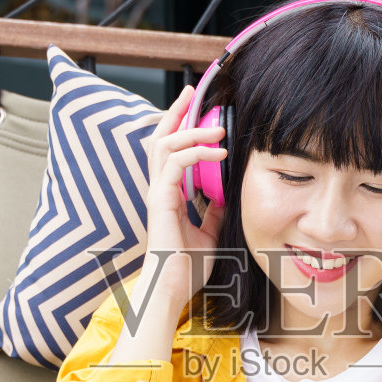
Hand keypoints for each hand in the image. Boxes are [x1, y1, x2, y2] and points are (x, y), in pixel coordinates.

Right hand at [140, 85, 227, 300]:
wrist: (173, 289)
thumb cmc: (187, 268)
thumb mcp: (210, 234)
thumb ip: (213, 212)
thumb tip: (224, 195)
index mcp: (168, 196)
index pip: (170, 152)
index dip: (181, 128)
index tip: (197, 110)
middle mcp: (159, 190)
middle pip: (160, 138)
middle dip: (175, 112)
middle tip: (191, 92)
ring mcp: (158, 194)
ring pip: (165, 145)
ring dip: (190, 130)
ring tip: (217, 127)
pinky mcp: (161, 201)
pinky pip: (174, 164)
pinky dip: (195, 152)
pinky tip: (217, 152)